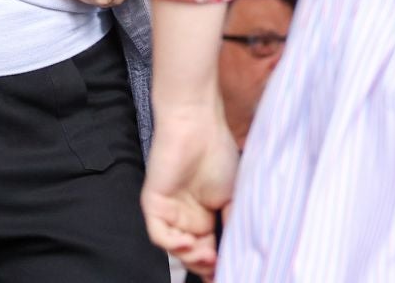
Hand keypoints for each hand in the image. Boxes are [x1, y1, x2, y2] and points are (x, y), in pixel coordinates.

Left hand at [141, 105, 238, 276]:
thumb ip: (232, 222)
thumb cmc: (217, 152)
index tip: (230, 272)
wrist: (199, 125)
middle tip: (219, 268)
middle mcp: (186, 218)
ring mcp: (170, 212)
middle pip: (192, 255)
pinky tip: (190, 243)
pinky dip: (174, 244)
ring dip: (192, 258)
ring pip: (177, 249)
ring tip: (209, 257)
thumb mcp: (234, 195)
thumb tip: (239, 250)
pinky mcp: (155, 204)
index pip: (209, 251)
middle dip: (205, 266)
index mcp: (205, 217)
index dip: (217, 265)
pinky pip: (160, 234)